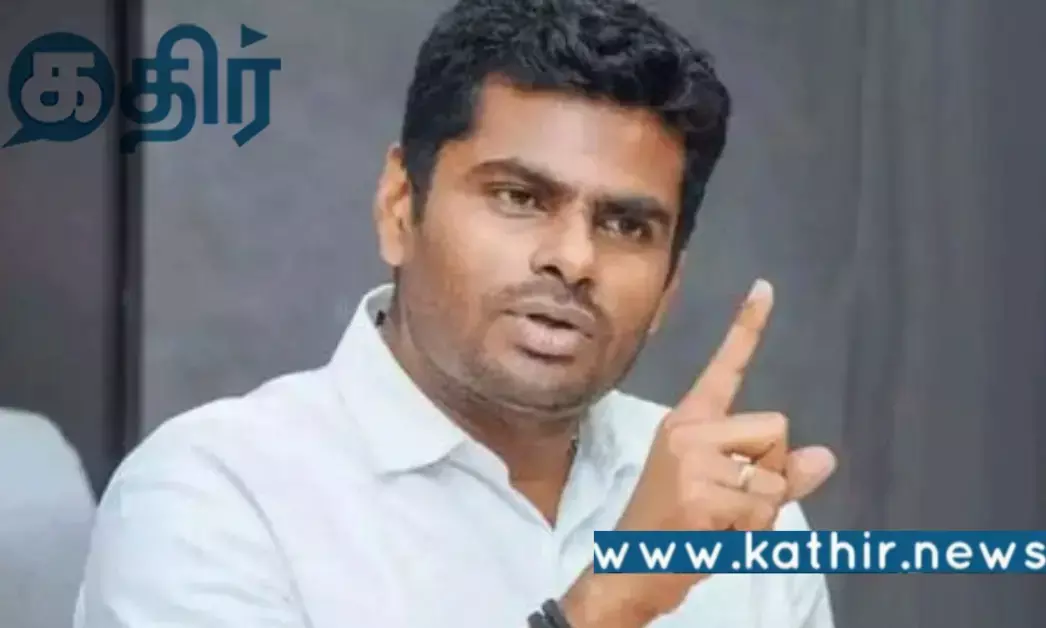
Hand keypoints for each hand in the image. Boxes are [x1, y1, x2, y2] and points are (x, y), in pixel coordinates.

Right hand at [561, 279, 836, 627]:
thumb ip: (779, 476)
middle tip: (731, 502)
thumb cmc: (678, 531)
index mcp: (689, 422)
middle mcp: (688, 430)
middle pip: (776, 428)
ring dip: (762, 508)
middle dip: (772, 470)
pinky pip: (763, 505)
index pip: (724, 369)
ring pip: (775, 471)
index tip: (765, 287)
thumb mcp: (730, 498)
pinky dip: (752, 531)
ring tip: (719, 522)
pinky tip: (715, 536)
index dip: (747, 329)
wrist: (630, 570)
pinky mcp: (699, 490)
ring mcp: (691, 458)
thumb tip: (827, 458)